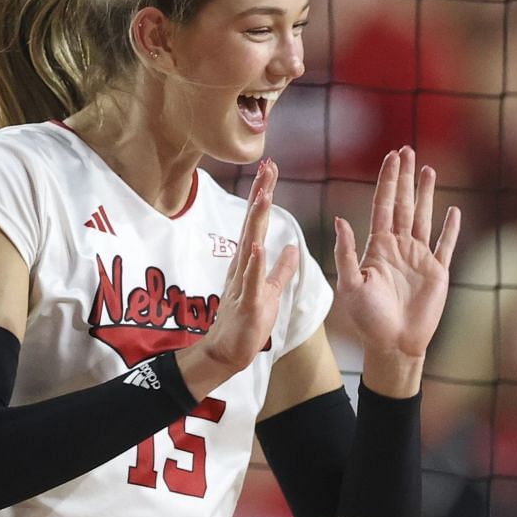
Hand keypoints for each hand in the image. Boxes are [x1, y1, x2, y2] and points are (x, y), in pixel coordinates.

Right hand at [183, 159, 298, 395]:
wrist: (226, 351)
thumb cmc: (247, 320)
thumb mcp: (269, 290)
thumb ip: (280, 269)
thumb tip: (290, 247)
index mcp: (249, 260)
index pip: (258, 221)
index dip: (264, 194)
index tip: (271, 168)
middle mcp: (243, 265)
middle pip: (253, 223)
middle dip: (261, 194)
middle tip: (268, 165)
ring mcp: (243, 282)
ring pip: (251, 245)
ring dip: (258, 220)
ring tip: (265, 195)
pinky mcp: (247, 302)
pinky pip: (252, 280)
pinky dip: (256, 262)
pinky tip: (259, 245)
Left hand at [334, 147, 460, 380]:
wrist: (394, 345)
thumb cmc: (368, 319)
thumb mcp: (351, 285)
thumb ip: (346, 253)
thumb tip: (340, 219)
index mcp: (378, 246)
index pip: (383, 205)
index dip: (387, 181)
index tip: (391, 157)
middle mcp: (399, 247)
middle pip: (404, 204)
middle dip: (404, 178)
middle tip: (406, 150)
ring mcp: (419, 258)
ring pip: (424, 218)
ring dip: (427, 194)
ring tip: (428, 169)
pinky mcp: (437, 272)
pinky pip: (445, 245)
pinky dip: (451, 228)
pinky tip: (453, 211)